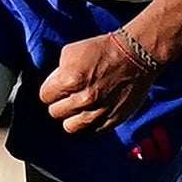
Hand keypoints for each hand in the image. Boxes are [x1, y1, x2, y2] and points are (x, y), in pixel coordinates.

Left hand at [39, 30, 159, 134]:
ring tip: (79, 108)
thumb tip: (52, 87)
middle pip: (55, 113)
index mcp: (70, 80)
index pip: (45, 97)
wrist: (136, 55)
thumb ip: (57, 73)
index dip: (50, 91)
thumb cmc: (102, 50)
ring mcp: (99, 111)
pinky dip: (89, 124)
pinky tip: (92, 113)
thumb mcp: (71, 52)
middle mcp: (84, 99)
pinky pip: (91, 131)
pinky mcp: (114, 119)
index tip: (58, 88)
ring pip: (70, 127)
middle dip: (60, 104)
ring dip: (72, 117)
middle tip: (69, 96)